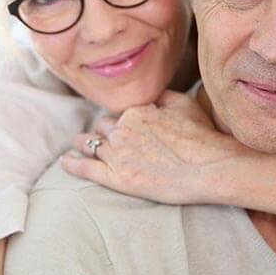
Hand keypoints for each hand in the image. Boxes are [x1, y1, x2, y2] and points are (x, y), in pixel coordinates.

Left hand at [60, 90, 243, 204]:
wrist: (210, 166)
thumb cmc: (202, 135)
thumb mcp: (183, 103)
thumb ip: (161, 96)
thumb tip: (150, 95)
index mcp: (136, 111)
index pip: (119, 113)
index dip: (122, 120)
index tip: (125, 127)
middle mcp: (123, 130)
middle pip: (103, 128)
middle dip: (103, 132)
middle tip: (104, 138)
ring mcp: (119, 155)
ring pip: (91, 145)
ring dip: (84, 144)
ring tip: (79, 145)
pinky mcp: (119, 179)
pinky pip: (86, 168)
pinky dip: (73, 164)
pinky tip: (64, 161)